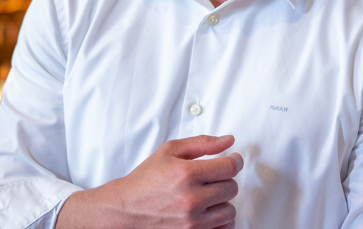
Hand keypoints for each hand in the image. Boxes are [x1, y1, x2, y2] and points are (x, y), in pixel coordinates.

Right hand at [56, 134, 242, 228]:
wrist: (127, 209)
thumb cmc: (146, 180)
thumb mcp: (169, 152)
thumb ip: (201, 143)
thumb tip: (228, 140)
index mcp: (186, 174)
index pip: (229, 167)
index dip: (236, 161)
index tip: (234, 160)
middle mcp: (191, 199)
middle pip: (232, 188)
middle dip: (224, 180)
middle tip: (212, 177)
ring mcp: (193, 221)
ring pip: (230, 210)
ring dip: (222, 201)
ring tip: (206, 195)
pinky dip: (220, 220)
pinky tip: (209, 211)